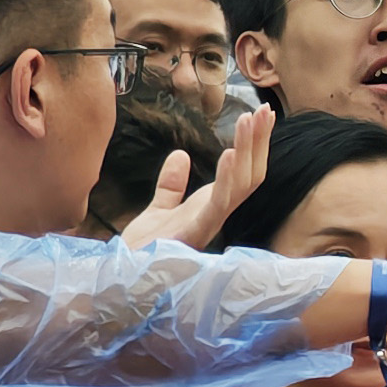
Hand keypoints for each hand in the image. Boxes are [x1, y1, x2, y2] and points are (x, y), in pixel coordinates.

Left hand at [123, 103, 275, 249]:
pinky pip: (218, 205)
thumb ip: (171, 184)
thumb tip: (180, 156)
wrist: (121, 276)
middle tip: (265, 110)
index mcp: (211, 207)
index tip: (260, 115)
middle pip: (251, 174)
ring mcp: (209, 224)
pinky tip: (231, 154)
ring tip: (249, 121)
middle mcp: (217, 214)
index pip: (243, 172)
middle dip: (260, 143)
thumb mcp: (157, 207)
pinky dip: (228, 179)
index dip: (255, 145)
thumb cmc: (142, 248)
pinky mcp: (195, 233)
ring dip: (249, 151)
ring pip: (243, 185)